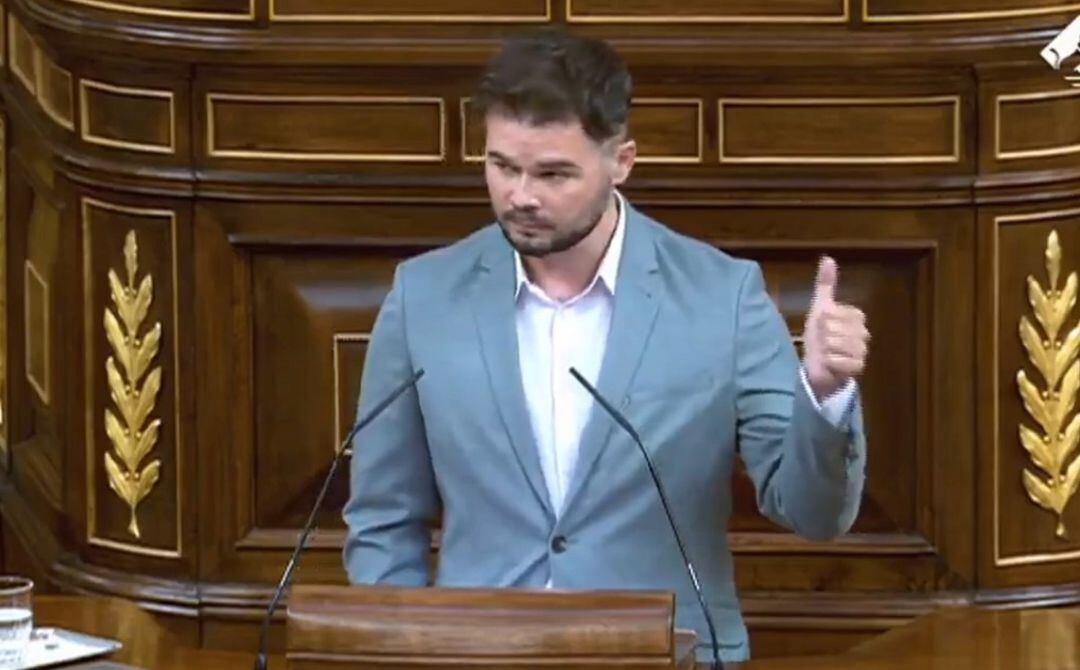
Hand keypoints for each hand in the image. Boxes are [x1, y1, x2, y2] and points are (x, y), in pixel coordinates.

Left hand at [802, 256, 868, 400]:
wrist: (817, 365)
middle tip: (823, 342)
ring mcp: (862, 351)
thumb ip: (825, 285)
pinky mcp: (857, 368)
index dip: (825, 319)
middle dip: (823, 335)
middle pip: (835, 328)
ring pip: (836, 344)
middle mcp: (863, 334)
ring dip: (824, 349)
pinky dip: (829, 362)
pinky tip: (829, 363)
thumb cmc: (819, 336)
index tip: (823, 326)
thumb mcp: (819, 308)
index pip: (838, 312)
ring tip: (825, 352)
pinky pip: (838, 360)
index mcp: (856, 317)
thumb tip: (828, 258)